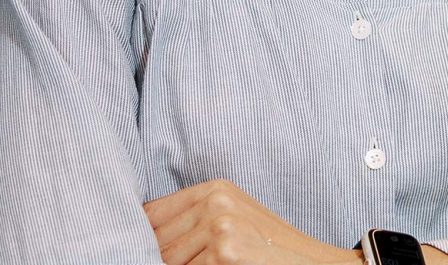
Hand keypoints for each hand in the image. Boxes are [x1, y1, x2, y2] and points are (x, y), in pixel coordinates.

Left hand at [144, 179, 357, 264]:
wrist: (313, 264)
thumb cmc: (271, 249)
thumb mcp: (233, 222)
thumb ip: (194, 222)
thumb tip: (145, 238)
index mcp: (215, 189)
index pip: (152, 213)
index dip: (141, 237)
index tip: (135, 248)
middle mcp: (216, 202)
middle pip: (157, 240)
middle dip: (157, 258)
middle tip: (179, 259)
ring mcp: (221, 226)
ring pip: (167, 261)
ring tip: (207, 264)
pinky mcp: (226, 252)